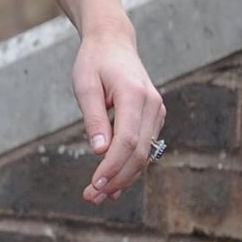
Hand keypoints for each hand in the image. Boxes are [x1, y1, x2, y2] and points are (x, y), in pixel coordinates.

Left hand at [72, 25, 164, 204]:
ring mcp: (156, 111)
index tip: (94, 185)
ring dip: (123, 178)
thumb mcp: (85, 85)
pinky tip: (113, 183)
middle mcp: (151, 104)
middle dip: (116, 179)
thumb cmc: (94, 62)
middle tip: (91, 198)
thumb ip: (93, 117)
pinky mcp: (153, 117)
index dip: (112, 167)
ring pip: (144, 154)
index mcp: (134, 94)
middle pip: (138, 153)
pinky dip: (129, 166)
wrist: (113, 42)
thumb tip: (100, 151)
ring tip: (98, 196)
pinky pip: (144, 147)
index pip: (127, 141)